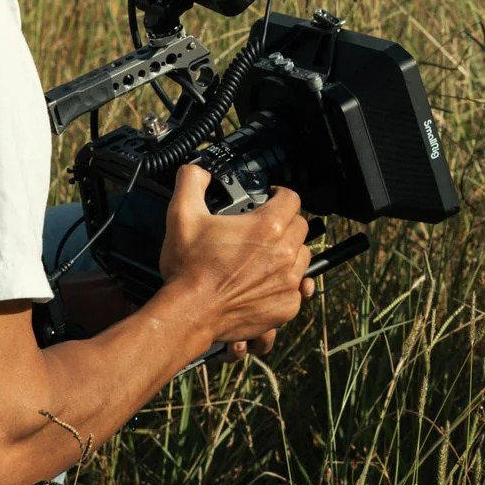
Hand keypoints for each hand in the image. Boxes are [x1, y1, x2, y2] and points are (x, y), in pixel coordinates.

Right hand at [158, 165, 315, 357]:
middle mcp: (284, 253)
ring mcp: (288, 282)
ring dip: (288, 254)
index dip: (280, 194)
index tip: (271, 199)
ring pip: (302, 258)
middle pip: (300, 227)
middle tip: (264, 230)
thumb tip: (197, 171)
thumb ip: (191, 183)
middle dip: (285, 224)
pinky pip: (296, 291)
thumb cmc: (189, 270)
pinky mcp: (286, 307)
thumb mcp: (182, 216)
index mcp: (267, 227)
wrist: (190, 313)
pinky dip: (284, 286)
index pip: (292, 198)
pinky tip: (264, 284)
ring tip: (265, 257)